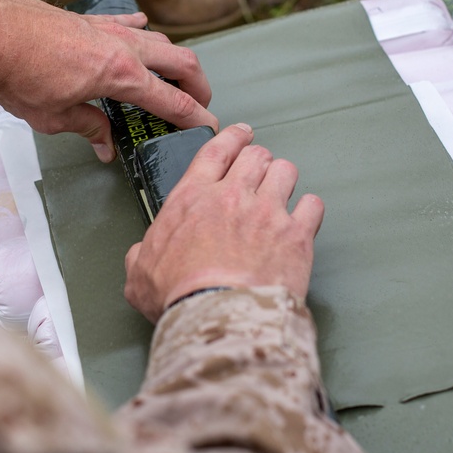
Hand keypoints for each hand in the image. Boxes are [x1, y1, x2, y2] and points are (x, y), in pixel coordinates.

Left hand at [0, 0, 218, 161]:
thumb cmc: (18, 73)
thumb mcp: (54, 117)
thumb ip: (88, 129)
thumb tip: (106, 146)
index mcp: (121, 76)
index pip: (172, 100)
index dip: (195, 117)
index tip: (209, 127)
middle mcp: (124, 47)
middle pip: (181, 61)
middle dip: (199, 84)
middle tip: (201, 103)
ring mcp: (109, 29)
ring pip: (158, 40)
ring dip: (173, 59)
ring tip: (173, 77)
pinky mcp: (91, 20)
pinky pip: (128, 23)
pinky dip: (142, 30)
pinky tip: (144, 29)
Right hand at [124, 124, 324, 321]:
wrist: (219, 318)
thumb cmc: (180, 297)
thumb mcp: (140, 274)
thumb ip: (141, 256)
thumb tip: (140, 256)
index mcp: (192, 199)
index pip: (215, 151)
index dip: (231, 138)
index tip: (240, 135)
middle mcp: (232, 197)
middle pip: (254, 156)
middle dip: (258, 160)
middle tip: (259, 169)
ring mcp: (267, 213)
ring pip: (285, 172)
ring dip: (283, 179)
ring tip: (281, 193)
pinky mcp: (296, 235)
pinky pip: (313, 206)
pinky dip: (309, 210)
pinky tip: (303, 219)